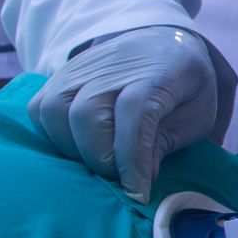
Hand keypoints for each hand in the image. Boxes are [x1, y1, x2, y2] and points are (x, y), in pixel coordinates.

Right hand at [28, 25, 222, 199]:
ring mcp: (82, 66)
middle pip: (86, 113)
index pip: (134, 112)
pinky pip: (39, 108)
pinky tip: (79, 145)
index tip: (138, 193)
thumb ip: (167, 143)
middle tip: (119, 175)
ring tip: (99, 159)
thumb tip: (136, 180)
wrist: (165, 43)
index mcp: (158, 71)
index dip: (132, 158)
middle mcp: (114, 64)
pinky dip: (53, 134)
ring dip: (72, 148)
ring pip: (54, 110)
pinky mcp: (60, 74)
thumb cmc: (185, 88)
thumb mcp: (198, 115)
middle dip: (101, 157)